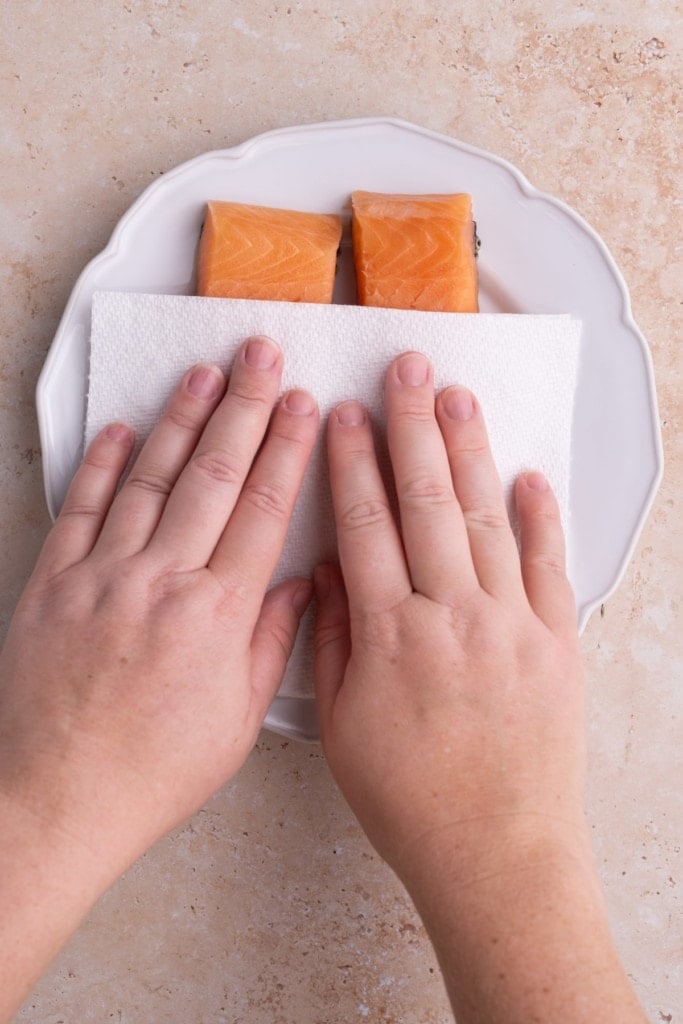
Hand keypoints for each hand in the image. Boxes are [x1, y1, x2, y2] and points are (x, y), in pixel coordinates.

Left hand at [0, 336, 317, 880]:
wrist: (60, 800)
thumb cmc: (154, 771)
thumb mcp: (238, 721)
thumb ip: (271, 643)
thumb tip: (297, 585)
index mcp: (217, 616)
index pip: (263, 510)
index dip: (287, 450)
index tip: (304, 407)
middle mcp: (162, 582)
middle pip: (213, 476)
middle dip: (244, 407)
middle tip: (261, 357)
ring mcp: (104, 577)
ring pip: (150, 478)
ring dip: (180, 420)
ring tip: (203, 374)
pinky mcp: (54, 584)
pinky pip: (81, 509)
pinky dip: (102, 464)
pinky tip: (122, 429)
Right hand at [314, 350, 584, 880]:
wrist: (497, 853)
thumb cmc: (411, 800)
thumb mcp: (345, 726)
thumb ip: (331, 641)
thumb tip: (327, 573)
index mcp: (392, 635)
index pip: (366, 524)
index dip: (353, 463)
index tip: (345, 415)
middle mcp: (453, 616)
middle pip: (426, 501)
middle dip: (412, 426)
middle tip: (407, 369)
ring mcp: (512, 625)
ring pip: (486, 518)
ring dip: (469, 451)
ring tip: (458, 397)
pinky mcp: (557, 643)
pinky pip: (551, 565)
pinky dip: (542, 516)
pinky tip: (529, 475)